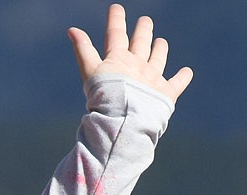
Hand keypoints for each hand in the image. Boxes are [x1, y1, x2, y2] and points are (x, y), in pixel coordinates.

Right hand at [68, 4, 191, 104]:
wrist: (124, 120)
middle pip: (142, 41)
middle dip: (143, 29)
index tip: (116, 8)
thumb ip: (82, 51)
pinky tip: (187, 72)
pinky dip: (183, 77)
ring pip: (158, 58)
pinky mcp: (165, 93)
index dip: (116, 19)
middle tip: (145, 21)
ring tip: (161, 42)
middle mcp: (137, 64)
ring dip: (160, 49)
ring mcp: (153, 77)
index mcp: (119, 59)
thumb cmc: (102, 100)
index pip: (116, 34)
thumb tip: (72, 29)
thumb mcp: (89, 74)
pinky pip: (177, 82)